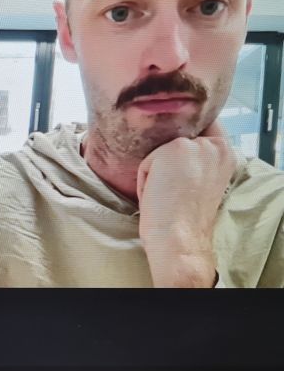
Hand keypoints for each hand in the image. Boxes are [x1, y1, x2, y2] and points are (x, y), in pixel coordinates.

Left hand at [137, 122, 235, 287]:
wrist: (179, 238)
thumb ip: (196, 160)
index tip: (178, 177)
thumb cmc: (185, 218)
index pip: (199, 131)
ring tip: (166, 195)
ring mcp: (196, 145)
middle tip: (173, 193)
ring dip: (155, 173)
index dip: (182, 152)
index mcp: (226, 153)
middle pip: (174, 143)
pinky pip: (147, 161)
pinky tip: (157, 195)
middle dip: (166, 164)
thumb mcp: (200, 181)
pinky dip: (145, 179)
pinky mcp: (175, 149)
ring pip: (159, 153)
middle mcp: (215, 145)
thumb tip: (173, 149)